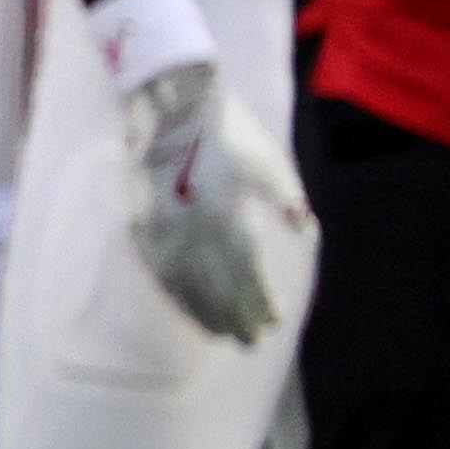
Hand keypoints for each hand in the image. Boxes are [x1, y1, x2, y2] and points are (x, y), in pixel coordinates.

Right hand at [118, 59, 309, 343]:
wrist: (171, 106)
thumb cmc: (228, 132)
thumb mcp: (269, 163)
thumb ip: (287, 201)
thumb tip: (306, 233)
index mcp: (227, 215)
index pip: (247, 273)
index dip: (261, 301)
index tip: (276, 321)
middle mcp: (192, 229)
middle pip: (217, 288)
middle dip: (236, 318)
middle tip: (252, 341)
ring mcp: (163, 230)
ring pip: (185, 287)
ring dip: (205, 315)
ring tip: (222, 336)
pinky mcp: (143, 226)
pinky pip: (160, 273)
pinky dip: (176, 297)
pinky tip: (189, 309)